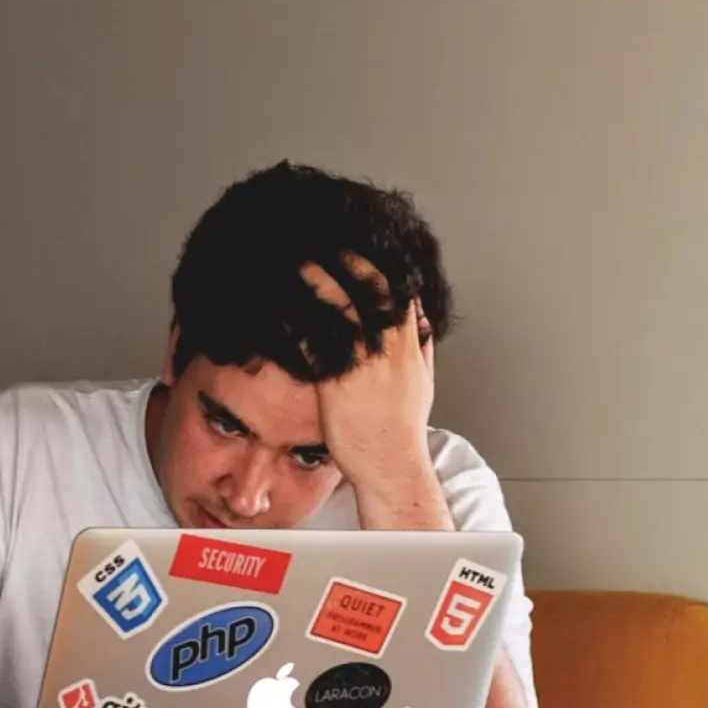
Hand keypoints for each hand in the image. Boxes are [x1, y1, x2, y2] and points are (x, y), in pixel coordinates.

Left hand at [300, 257, 435, 489]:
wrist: (391, 464)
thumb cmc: (403, 430)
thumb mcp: (423, 383)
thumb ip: (421, 349)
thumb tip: (422, 324)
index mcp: (409, 349)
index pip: (401, 296)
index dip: (383, 269)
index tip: (366, 250)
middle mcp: (388, 351)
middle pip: (373, 293)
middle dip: (353, 264)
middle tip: (331, 243)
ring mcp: (363, 365)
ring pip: (344, 310)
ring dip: (321, 282)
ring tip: (301, 262)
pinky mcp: (337, 383)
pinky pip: (318, 343)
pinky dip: (301, 322)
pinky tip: (285, 308)